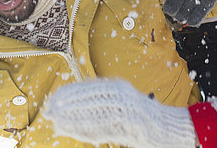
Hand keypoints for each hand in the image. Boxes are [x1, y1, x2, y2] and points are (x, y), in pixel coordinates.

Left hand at [44, 79, 196, 147]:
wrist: (167, 126)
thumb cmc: (141, 116)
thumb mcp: (120, 102)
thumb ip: (101, 102)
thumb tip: (74, 105)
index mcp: (118, 87)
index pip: (89, 87)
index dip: (70, 93)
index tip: (54, 98)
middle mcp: (121, 94)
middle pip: (88, 99)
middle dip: (66, 106)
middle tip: (50, 111)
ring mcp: (125, 109)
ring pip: (92, 113)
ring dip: (71, 119)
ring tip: (56, 123)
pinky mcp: (127, 124)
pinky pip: (101, 128)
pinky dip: (84, 130)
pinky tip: (71, 131)